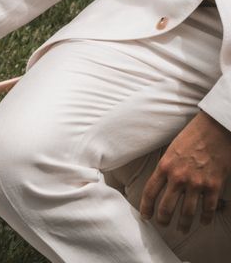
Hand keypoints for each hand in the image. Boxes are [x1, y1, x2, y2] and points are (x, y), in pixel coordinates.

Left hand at [140, 111, 230, 232]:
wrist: (214, 129)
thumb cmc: (192, 135)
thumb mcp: (171, 149)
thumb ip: (166, 166)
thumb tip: (162, 181)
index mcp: (164, 166)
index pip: (150, 191)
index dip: (146, 206)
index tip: (145, 215)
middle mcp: (178, 177)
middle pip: (166, 206)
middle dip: (163, 219)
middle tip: (162, 224)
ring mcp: (197, 183)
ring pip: (187, 212)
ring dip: (183, 224)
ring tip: (181, 230)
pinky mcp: (214, 186)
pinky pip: (208, 208)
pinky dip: (206, 218)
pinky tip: (203, 222)